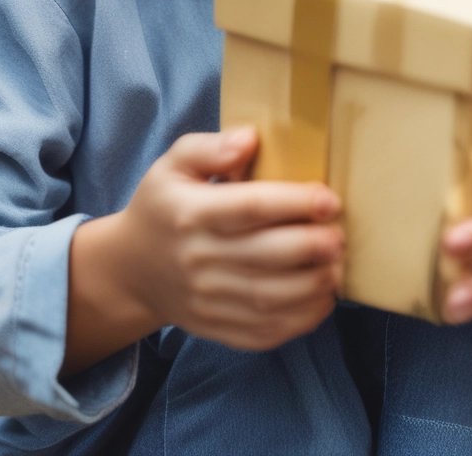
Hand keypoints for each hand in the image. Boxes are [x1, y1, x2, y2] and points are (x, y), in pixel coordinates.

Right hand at [98, 128, 343, 352]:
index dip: (295, 203)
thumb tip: (250, 139)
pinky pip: (264, 331)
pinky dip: (301, 320)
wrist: (131, 270)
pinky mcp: (215, 328)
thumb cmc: (163, 207)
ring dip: (314, 284)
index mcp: (190, 214)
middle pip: (267, 256)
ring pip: (270, 298)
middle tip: (340, 236)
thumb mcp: (173, 165)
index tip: (330, 199)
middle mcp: (198, 259)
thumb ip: (210, 147)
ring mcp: (206, 299)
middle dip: (314, 247)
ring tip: (337, 265)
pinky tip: (322, 297)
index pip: (250, 208)